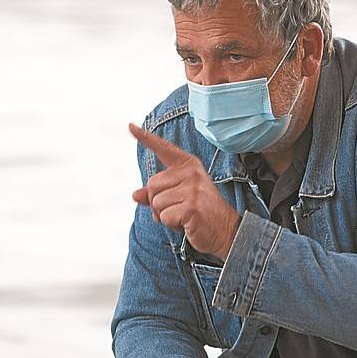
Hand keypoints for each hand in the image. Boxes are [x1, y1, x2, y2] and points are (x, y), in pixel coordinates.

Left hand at [129, 123, 241, 258]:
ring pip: (156, 202)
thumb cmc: (200, 214)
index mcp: (188, 166)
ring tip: (183, 217)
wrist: (226, 231)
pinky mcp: (192, 206)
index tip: (130, 126)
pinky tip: (186, 223)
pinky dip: (171, 224)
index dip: (145, 138)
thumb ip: (156, 194)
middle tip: (177, 210)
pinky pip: (164, 216)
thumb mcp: (177, 199)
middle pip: (152, 184)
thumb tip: (135, 194)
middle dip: (157, 203)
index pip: (163, 149)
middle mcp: (191, 172)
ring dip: (164, 215)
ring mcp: (193, 188)